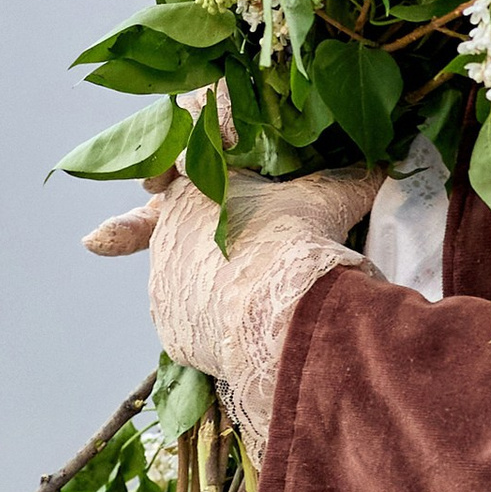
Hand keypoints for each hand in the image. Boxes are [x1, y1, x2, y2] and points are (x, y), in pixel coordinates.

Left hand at [85, 161, 381, 451]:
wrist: (276, 310)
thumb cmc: (296, 240)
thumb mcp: (328, 199)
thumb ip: (353, 179)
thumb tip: (392, 160)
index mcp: (194, 190)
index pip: (163, 176)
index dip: (149, 187)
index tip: (98, 232)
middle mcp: (167, 234)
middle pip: (164, 233)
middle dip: (156, 238)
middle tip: (119, 245)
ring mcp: (162, 283)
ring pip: (177, 280)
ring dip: (195, 287)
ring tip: (234, 296)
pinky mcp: (169, 328)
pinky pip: (186, 324)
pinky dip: (204, 327)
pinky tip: (233, 331)